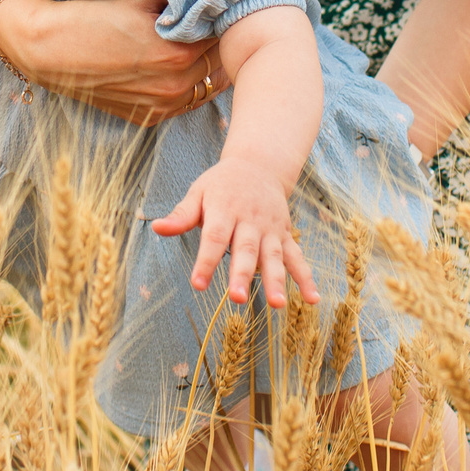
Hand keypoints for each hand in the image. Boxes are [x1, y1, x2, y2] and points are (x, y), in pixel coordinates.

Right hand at [8, 0, 220, 124]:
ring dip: (209, 65)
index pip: (221, 33)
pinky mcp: (150, 116)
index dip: (222, 16)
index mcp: (177, 51)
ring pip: (208, 84)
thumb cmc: (93, 16)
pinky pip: (187, 101)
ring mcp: (162, 104)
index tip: (220, 4)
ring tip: (201, 43)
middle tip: (215, 22)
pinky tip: (184, 66)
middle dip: (219, 41)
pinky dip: (190, 84)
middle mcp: (174, 84)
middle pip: (219, 60)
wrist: (50, 51)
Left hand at [150, 156, 318, 307]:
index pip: (214, 237)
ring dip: (276, 281)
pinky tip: (312, 299)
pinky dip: (306, 278)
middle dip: (243, 275)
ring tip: (277, 305)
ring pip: (274, 256)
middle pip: (246, 250)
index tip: (198, 283)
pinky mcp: (285, 235)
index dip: (206, 261)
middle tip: (238, 299)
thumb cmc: (221, 184)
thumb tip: (157, 228)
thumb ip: (181, 214)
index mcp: (225, 209)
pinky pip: (297, 257)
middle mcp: (250, 220)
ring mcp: (271, 229)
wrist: (259, 165)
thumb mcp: (198, 192)